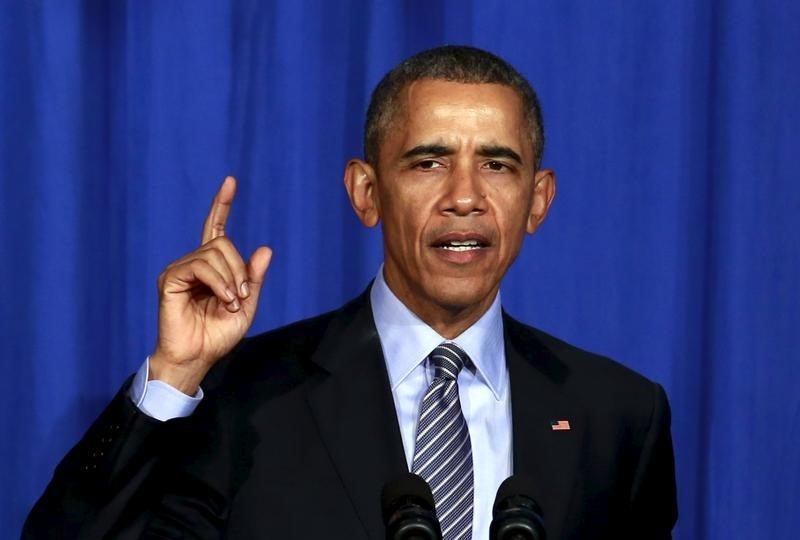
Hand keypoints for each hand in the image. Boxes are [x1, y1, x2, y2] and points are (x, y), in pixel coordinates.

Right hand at [149, 176, 271, 393]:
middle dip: (239, 269)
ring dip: (230, 279)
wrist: (197, 357)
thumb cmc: (218, 335)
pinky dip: (217, 282)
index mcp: (211, 267)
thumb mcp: (246, 305)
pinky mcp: (170, 279)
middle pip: (223, 243)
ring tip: (229, 303)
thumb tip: (265, 248)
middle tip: (240, 297)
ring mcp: (179, 270)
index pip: (216, 228)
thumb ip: (253, 278)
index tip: (230, 181)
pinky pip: (199, 266)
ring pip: (213, 253)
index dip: (222, 205)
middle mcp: (193, 263)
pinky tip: (222, 300)